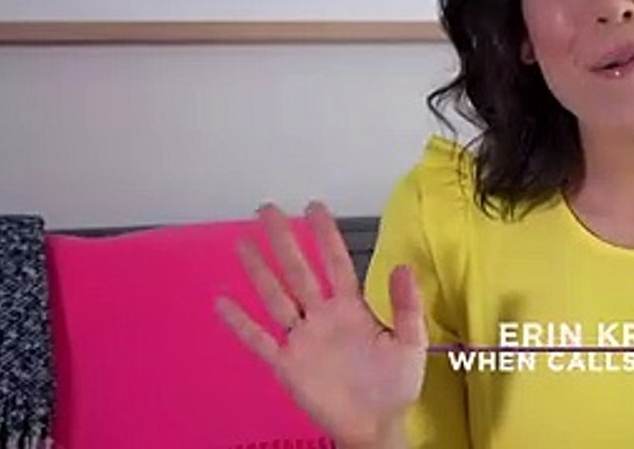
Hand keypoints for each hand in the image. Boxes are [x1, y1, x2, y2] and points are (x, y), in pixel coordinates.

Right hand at [216, 202, 426, 446]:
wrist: (376, 425)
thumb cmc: (395, 384)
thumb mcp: (410, 342)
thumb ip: (407, 305)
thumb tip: (404, 266)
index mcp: (352, 308)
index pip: (335, 263)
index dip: (325, 235)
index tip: (314, 207)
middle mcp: (322, 317)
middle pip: (298, 271)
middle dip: (283, 240)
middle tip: (267, 210)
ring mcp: (302, 339)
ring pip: (275, 297)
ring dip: (259, 271)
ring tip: (242, 243)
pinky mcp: (287, 365)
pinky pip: (259, 340)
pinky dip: (240, 323)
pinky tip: (222, 301)